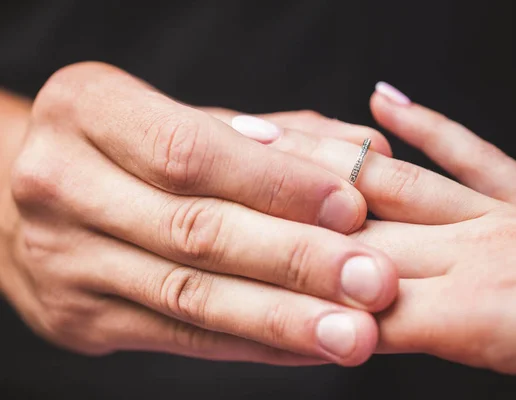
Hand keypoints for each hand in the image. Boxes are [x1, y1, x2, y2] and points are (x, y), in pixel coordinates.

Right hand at [0, 63, 401, 366]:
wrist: (43, 201)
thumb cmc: (136, 149)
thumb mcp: (194, 120)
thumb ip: (278, 135)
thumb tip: (368, 151)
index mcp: (88, 109)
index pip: (190, 151)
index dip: (276, 184)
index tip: (352, 208)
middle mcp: (60, 181)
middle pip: (194, 230)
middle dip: (293, 260)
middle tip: (373, 281)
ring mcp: (62, 257)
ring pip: (188, 295)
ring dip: (281, 318)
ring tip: (354, 333)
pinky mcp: (78, 317)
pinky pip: (179, 336)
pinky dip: (252, 343)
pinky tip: (308, 346)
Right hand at [232, 83, 515, 395]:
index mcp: (479, 313)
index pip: (361, 307)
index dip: (299, 298)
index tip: (244, 282)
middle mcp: (478, 251)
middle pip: (358, 239)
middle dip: (285, 222)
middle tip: (221, 196)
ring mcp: (502, 217)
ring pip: (396, 183)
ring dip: (328, 164)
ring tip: (266, 138)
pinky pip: (469, 154)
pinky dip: (427, 123)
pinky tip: (386, 100)